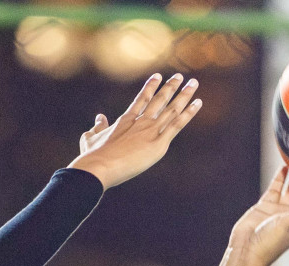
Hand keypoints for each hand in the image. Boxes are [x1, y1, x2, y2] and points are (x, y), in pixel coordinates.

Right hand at [68, 73, 201, 188]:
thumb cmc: (93, 156)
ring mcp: (151, 131)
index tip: (158, 76)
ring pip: (172, 109)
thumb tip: (99, 117)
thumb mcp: (91, 138)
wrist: (99, 166)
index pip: (142, 99)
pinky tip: (198, 103)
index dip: (151, 87)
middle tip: (180, 76)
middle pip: (160, 100)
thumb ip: (97, 127)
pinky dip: (189, 113)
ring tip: (193, 83)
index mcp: (126, 120)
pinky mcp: (159, 144)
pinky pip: (178, 125)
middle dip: (171, 87)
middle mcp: (141, 121)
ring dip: (184, 95)